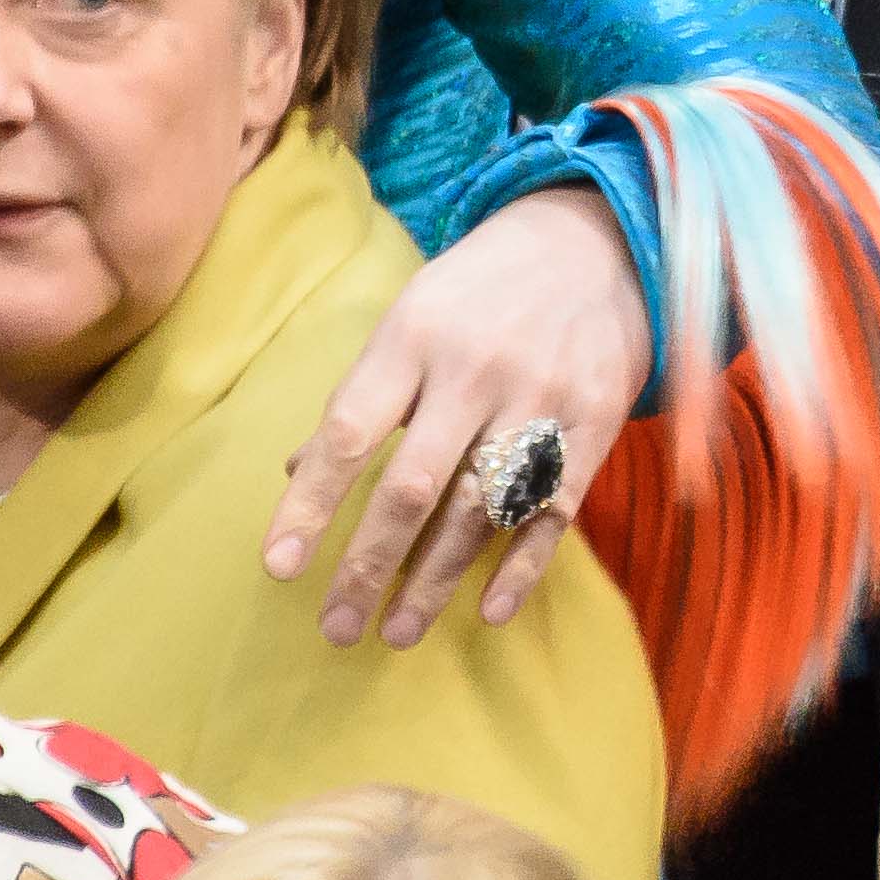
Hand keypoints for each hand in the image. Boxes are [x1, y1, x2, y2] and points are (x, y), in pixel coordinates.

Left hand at [269, 185, 648, 644]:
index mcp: (413, 336)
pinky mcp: (594, 426)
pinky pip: (553, 512)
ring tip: (396, 633)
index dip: (311, 503)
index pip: (350, 432)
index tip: (280, 565)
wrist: (599, 246)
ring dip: (434, 581)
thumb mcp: (409, 316)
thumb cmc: (480, 292)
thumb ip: (361, 394)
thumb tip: (294, 471)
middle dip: (369, 566)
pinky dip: (521, 568)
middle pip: (413, 486)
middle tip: (336, 629)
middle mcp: (475, 370)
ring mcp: (540, 400)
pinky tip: (486, 612)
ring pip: (479, 510)